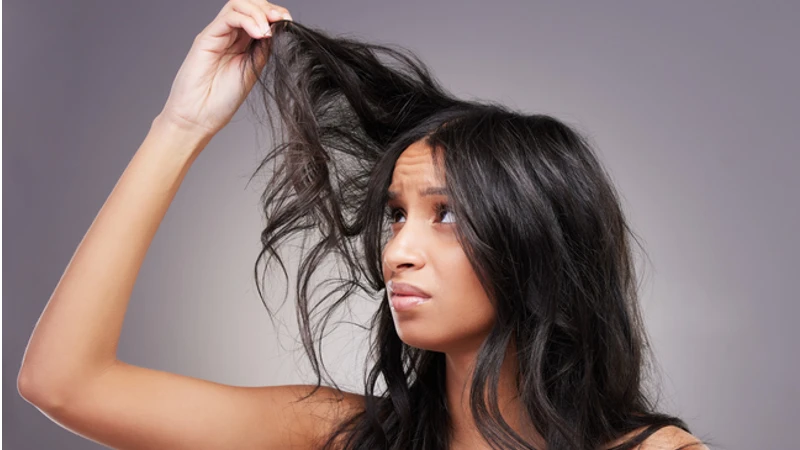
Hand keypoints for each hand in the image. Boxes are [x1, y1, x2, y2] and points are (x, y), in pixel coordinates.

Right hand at [158, 0, 292, 138]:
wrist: (199, 118)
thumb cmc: (222, 100)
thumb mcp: (253, 70)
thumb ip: (263, 50)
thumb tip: (278, 31)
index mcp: (242, 43)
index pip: (259, 15)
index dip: (275, 15)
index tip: (290, 23)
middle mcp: (229, 34)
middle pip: (249, 4)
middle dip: (269, 8)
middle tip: (283, 20)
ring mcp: (217, 34)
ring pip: (238, 4)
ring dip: (259, 12)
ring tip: (268, 31)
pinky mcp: (206, 37)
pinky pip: (228, 17)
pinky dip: (248, 20)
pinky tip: (259, 33)